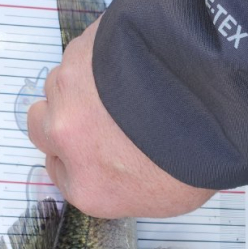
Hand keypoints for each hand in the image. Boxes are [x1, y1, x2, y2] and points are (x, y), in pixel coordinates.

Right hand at [27, 16, 214, 218]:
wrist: (205, 97)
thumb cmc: (195, 151)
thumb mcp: (168, 198)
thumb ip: (129, 186)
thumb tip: (128, 170)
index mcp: (87, 187)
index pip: (59, 173)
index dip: (76, 156)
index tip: (92, 147)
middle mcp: (66, 139)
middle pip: (42, 128)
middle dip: (65, 120)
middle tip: (101, 116)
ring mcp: (69, 91)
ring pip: (59, 87)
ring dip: (83, 87)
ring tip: (124, 87)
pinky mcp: (80, 50)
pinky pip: (81, 54)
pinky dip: (100, 57)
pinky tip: (132, 63)